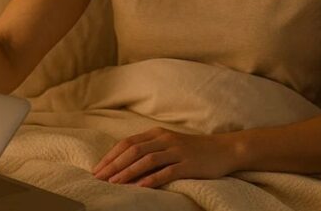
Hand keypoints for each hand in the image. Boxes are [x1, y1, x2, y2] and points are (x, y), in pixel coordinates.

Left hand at [90, 127, 238, 188]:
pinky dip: (151, 179)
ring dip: (128, 172)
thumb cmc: (193, 149)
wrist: (224, 149)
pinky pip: (167, 172)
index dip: (111, 156)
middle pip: (133, 150)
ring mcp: (177, 151)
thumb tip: (124, 162)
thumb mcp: (169, 143)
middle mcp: (165, 140)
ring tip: (114, 183)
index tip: (97, 169)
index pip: (128, 143)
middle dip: (114, 164)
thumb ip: (150, 148)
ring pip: (147, 160)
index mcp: (157, 134)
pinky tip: (140, 187)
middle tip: (99, 178)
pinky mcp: (188, 164)